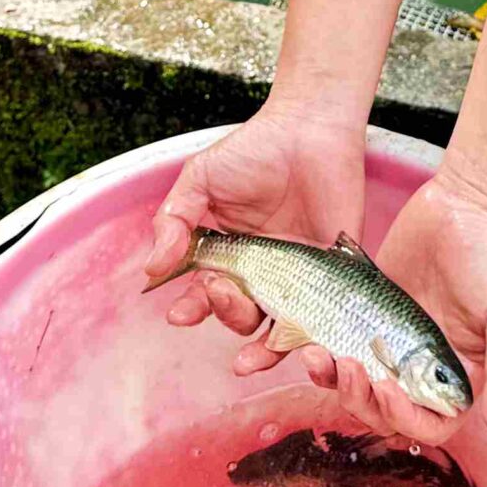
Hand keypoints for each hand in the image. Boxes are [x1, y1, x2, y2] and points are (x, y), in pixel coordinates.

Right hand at [145, 109, 367, 342]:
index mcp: (228, 255)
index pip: (204, 294)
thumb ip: (174, 221)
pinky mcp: (334, 277)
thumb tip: (153, 269)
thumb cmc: (253, 150)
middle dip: (224, 314)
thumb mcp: (201, 179)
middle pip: (238, 315)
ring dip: (261, 352)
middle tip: (221, 290)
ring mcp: (298, 278)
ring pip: (277, 329)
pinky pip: (324, 319)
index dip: (192, 309)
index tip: (180, 315)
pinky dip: (312, 343)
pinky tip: (301, 349)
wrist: (311, 129)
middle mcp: (261, 274)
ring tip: (250, 358)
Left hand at [324, 166, 486, 452]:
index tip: (388, 389)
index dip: (405, 418)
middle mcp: (422, 369)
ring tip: (318, 355)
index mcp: (459, 379)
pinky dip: (318, 353)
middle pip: (383, 411)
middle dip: (361, 399)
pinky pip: (336, 345)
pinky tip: (306, 343)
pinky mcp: (363, 316)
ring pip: (354, 384)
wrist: (465, 204)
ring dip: (333, 381)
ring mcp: (390, 344)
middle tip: (348, 366)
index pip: (428, 425)